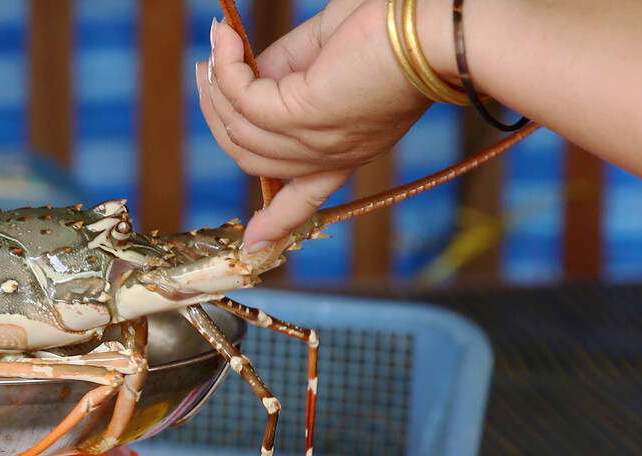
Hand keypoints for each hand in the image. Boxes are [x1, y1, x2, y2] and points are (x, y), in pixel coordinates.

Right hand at [197, 0, 433, 249]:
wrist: (434, 27)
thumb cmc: (392, 25)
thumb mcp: (324, 52)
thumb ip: (281, 70)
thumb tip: (240, 76)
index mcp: (345, 149)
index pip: (305, 199)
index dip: (276, 222)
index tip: (254, 244)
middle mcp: (329, 156)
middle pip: (250, 157)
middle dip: (217, 115)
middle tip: (206, 69)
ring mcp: (316, 142)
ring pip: (240, 132)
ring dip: (216, 88)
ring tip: (214, 47)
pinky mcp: (306, 117)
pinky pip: (244, 102)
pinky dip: (226, 72)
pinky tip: (224, 41)